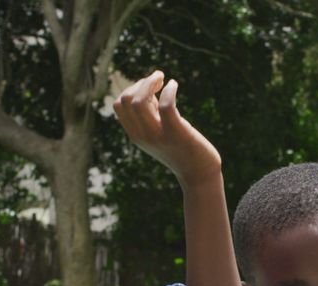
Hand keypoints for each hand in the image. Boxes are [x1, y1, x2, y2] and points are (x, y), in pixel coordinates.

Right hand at [113, 70, 222, 186]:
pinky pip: (166, 105)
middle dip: (141, 83)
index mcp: (135, 134)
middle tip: (158, 81)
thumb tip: (148, 87)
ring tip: (164, 79)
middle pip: (126, 99)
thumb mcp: (160, 129)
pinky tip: (174, 85)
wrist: (198, 173)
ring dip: (150, 82)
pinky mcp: (176, 133)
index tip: (151, 88)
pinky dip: (169, 90)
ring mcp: (157, 135)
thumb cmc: (181, 147)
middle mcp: (142, 135)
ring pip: (138, 101)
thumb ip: (151, 112)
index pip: (119, 104)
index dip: (133, 88)